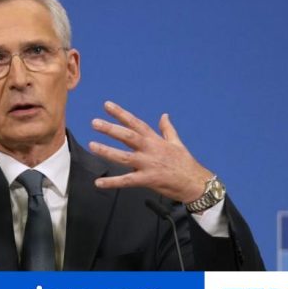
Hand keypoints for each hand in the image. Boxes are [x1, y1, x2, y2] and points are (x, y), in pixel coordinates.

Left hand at [89, 101, 213, 203]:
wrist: (195, 183)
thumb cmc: (185, 163)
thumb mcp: (177, 143)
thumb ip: (167, 129)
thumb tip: (164, 115)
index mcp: (155, 140)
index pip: (135, 123)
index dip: (121, 113)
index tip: (107, 105)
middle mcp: (150, 149)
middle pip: (127, 136)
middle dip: (110, 129)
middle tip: (94, 123)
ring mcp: (148, 164)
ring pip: (124, 156)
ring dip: (107, 151)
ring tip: (92, 146)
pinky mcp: (147, 180)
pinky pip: (126, 181)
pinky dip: (112, 182)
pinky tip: (98, 183)